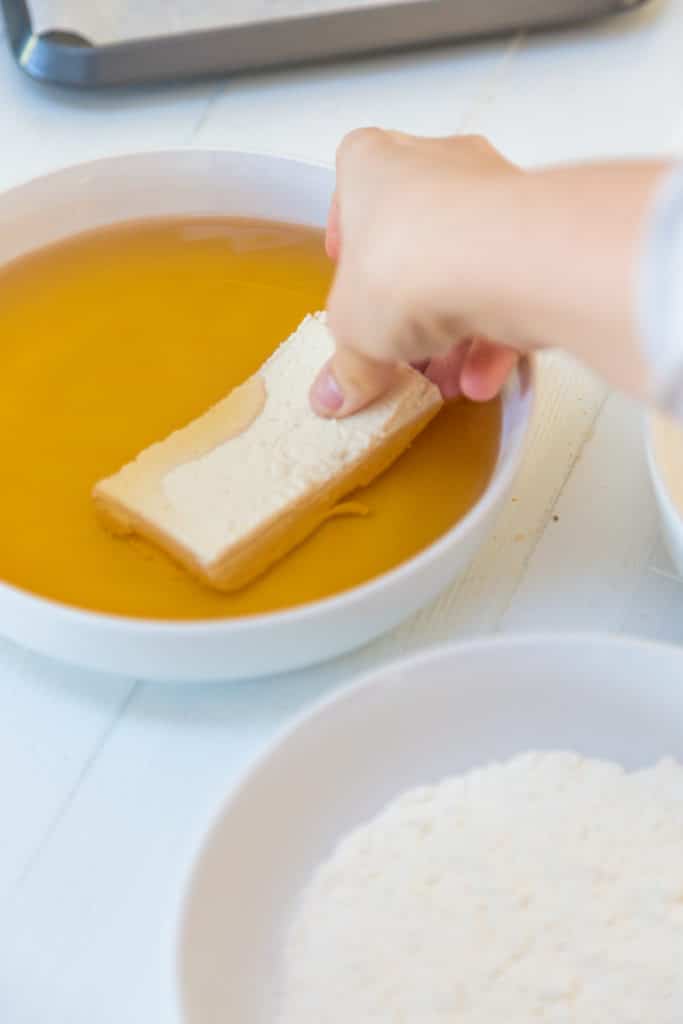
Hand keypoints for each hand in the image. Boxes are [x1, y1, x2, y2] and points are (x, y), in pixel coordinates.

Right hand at [311, 129, 520, 416]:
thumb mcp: (354, 331)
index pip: (355, 182)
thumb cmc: (406, 262)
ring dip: (457, 332)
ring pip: (469, 267)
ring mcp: (496, 194)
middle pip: (416, 236)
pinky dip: (499, 335)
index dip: (350, 231)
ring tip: (445, 382)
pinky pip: (513, 287)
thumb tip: (336, 394)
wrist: (499, 259)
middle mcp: (439, 164)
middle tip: (400, 349)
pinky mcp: (542, 233)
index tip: (351, 270)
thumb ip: (347, 365)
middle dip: (410, 303)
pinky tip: (482, 380)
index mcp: (375, 164)